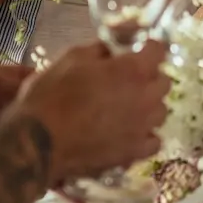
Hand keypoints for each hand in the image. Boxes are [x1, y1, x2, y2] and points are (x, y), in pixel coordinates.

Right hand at [15, 40, 169, 184]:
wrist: (38, 140)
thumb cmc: (52, 93)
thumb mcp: (73, 57)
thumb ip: (100, 50)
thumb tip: (111, 51)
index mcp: (133, 70)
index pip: (159, 51)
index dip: (150, 48)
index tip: (140, 49)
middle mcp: (145, 98)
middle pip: (164, 83)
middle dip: (151, 76)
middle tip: (130, 78)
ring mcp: (142, 128)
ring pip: (161, 112)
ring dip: (149, 105)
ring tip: (129, 106)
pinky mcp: (133, 154)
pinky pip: (153, 141)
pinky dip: (145, 135)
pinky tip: (129, 132)